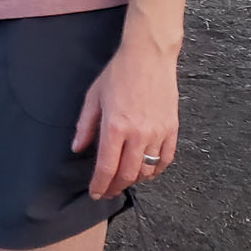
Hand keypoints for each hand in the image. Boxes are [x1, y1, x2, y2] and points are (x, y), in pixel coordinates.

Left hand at [72, 37, 180, 198]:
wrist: (148, 57)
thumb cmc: (118, 74)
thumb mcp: (93, 97)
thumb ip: (85, 126)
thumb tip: (78, 148)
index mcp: (115, 126)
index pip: (107, 167)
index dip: (100, 184)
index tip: (95, 192)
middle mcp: (138, 134)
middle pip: (128, 174)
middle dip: (115, 187)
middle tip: (107, 191)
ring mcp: (158, 133)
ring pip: (147, 171)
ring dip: (134, 180)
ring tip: (123, 180)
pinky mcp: (172, 130)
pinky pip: (166, 160)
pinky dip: (156, 171)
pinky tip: (146, 171)